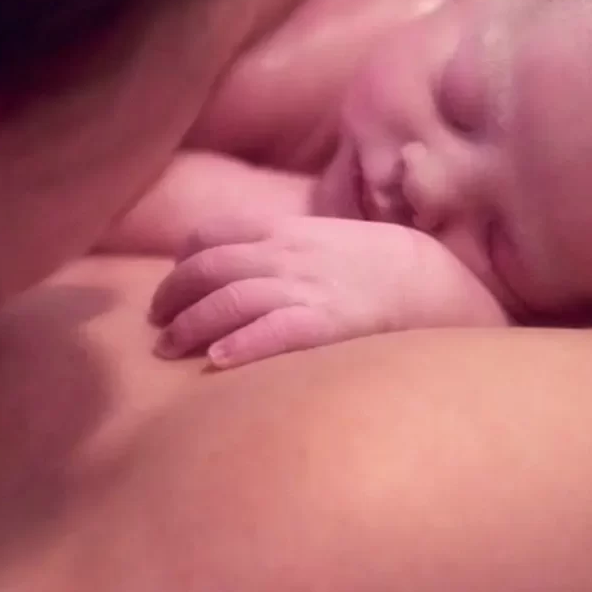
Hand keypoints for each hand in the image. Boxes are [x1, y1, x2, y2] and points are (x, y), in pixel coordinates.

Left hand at [150, 216, 505, 367]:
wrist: (435, 282)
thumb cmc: (383, 265)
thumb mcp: (329, 238)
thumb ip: (290, 245)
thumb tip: (253, 263)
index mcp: (288, 231)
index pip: (216, 233)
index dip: (185, 257)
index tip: (173, 280)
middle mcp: (287, 256)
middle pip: (209, 267)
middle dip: (173, 293)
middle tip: (156, 321)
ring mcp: (306, 288)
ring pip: (228, 299)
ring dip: (189, 323)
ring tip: (166, 347)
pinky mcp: (326, 324)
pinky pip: (273, 331)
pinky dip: (240, 344)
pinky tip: (216, 360)